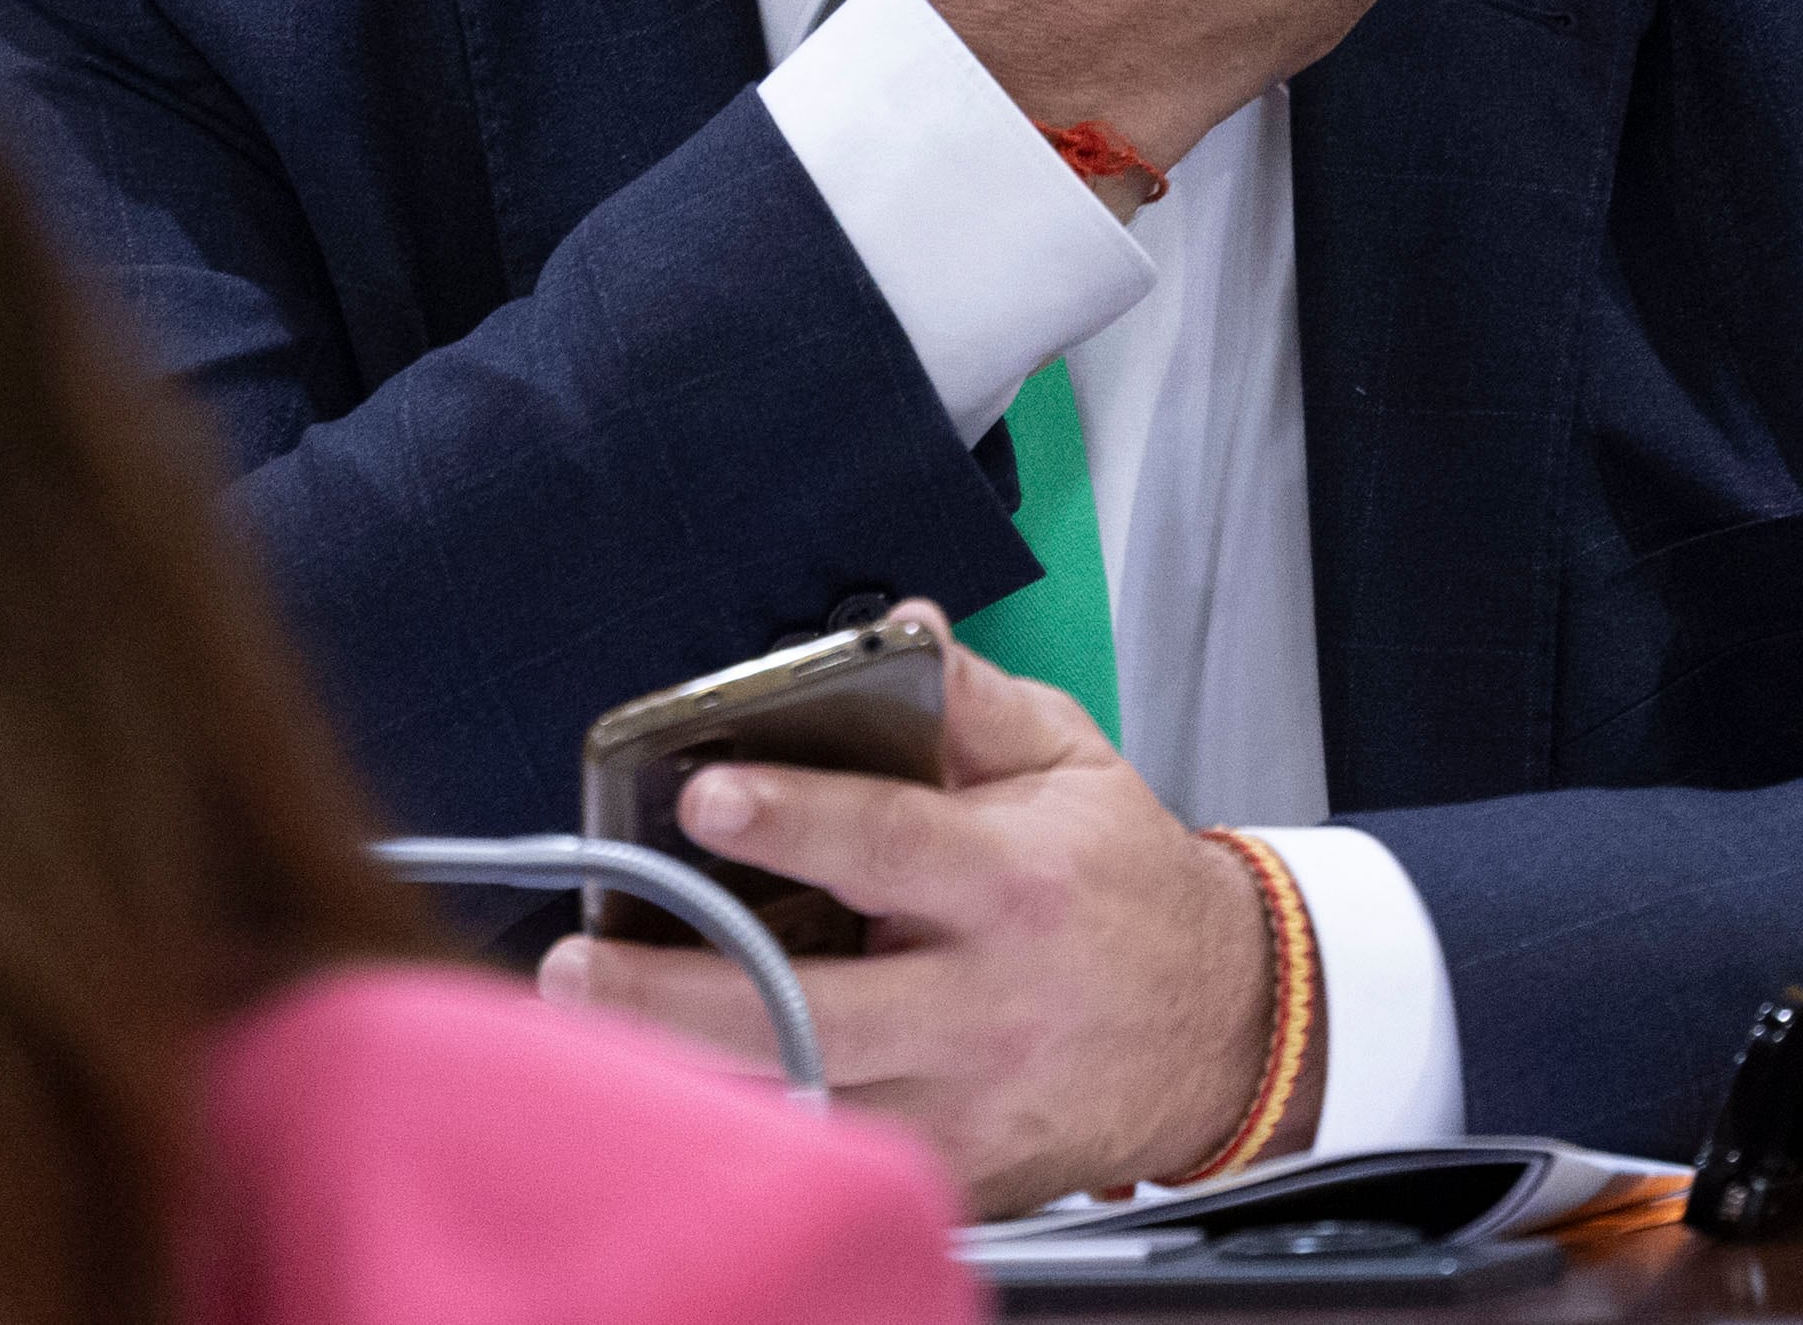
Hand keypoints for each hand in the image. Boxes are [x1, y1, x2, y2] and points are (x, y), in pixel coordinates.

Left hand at [539, 608, 1278, 1216]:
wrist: (1224, 1029)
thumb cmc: (1126, 884)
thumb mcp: (1071, 762)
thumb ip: (971, 700)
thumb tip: (896, 628)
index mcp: (1014, 884)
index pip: (891, 846)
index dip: (794, 818)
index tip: (704, 792)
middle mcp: (984, 1004)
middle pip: (813, 1009)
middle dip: (679, 988)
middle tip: (578, 959)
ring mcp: (965, 1106)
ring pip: (802, 1107)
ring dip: (682, 1072)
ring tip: (584, 1030)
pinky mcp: (956, 1174)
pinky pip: (831, 1164)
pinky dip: (748, 1132)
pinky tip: (669, 1096)